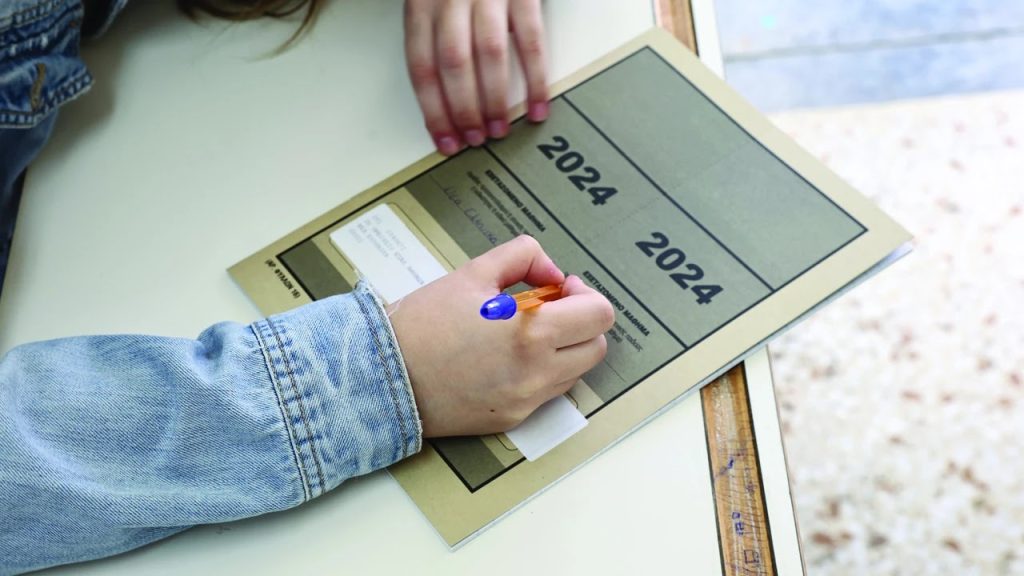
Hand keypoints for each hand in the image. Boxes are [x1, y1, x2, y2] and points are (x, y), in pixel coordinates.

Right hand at [388, 236, 613, 437]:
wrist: (382, 375)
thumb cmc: (423, 322)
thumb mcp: (472, 272)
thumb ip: (523, 256)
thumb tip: (553, 272)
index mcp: (532, 333)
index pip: (600, 315)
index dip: (586, 295)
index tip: (560, 288)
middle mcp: (536, 373)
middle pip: (596, 347)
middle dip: (580, 322)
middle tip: (549, 308)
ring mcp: (526, 401)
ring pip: (575, 372)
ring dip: (563, 348)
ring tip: (524, 333)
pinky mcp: (511, 419)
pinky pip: (546, 394)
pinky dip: (540, 373)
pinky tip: (506, 358)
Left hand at [404, 0, 548, 155]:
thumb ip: (431, 35)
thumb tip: (439, 97)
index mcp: (422, 3)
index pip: (422, 67)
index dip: (433, 110)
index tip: (444, 142)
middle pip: (452, 65)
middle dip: (463, 111)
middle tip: (475, 140)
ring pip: (488, 55)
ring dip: (494, 100)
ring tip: (500, 130)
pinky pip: (530, 39)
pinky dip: (535, 79)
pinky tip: (536, 105)